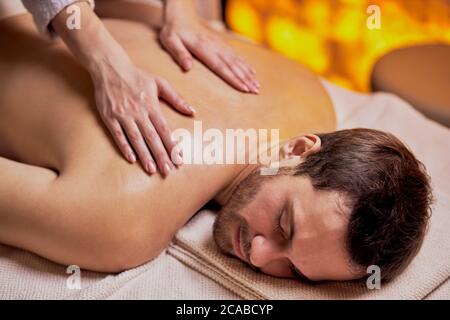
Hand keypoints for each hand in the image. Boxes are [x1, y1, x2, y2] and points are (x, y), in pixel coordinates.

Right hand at [92, 59, 193, 175]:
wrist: (110, 67)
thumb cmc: (137, 76)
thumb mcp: (160, 83)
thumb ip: (176, 98)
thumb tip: (192, 111)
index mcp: (152, 105)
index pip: (164, 129)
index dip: (172, 145)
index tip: (179, 158)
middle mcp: (138, 111)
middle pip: (152, 137)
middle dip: (161, 155)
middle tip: (168, 171)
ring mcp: (123, 115)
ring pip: (136, 138)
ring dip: (144, 155)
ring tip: (151, 169)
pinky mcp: (110, 117)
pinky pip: (118, 134)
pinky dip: (124, 146)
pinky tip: (131, 158)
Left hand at [159, 1, 258, 93]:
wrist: (181, 13)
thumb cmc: (173, 30)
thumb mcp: (170, 41)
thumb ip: (179, 54)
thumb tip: (188, 68)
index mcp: (202, 47)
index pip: (220, 66)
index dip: (233, 78)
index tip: (243, 88)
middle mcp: (214, 46)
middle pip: (233, 65)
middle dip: (245, 79)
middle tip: (255, 91)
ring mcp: (219, 44)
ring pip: (237, 60)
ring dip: (248, 73)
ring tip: (257, 85)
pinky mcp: (221, 43)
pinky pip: (236, 55)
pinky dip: (245, 64)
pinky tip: (252, 72)